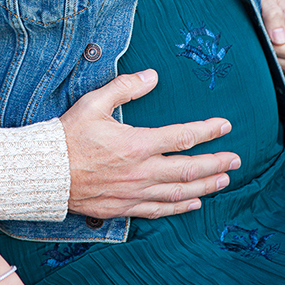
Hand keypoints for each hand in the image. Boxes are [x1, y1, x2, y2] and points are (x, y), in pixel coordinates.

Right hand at [61, 68, 239, 220]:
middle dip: (215, 163)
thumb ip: (126, 86)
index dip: (207, 130)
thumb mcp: (95, 102)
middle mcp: (140, 171)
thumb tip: (152, 76)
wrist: (48, 171)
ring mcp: (134, 192)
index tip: (224, 126)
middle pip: (187, 168)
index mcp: (136, 143)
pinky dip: (179, 206)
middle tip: (235, 160)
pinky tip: (193, 202)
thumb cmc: (69, 134)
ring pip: (178, 191)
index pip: (181, 136)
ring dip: (204, 186)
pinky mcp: (124, 207)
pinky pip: (159, 209)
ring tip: (224, 181)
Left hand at [261, 0, 284, 73]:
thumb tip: (279, 39)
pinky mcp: (274, 51)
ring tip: (255, 48)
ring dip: (271, 63)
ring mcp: (284, 46)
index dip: (282, 50)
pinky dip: (267, 64)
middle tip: (258, 45)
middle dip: (277, 60)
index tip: (265, 40)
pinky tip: (253, 51)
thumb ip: (272, 13)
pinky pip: (276, 68)